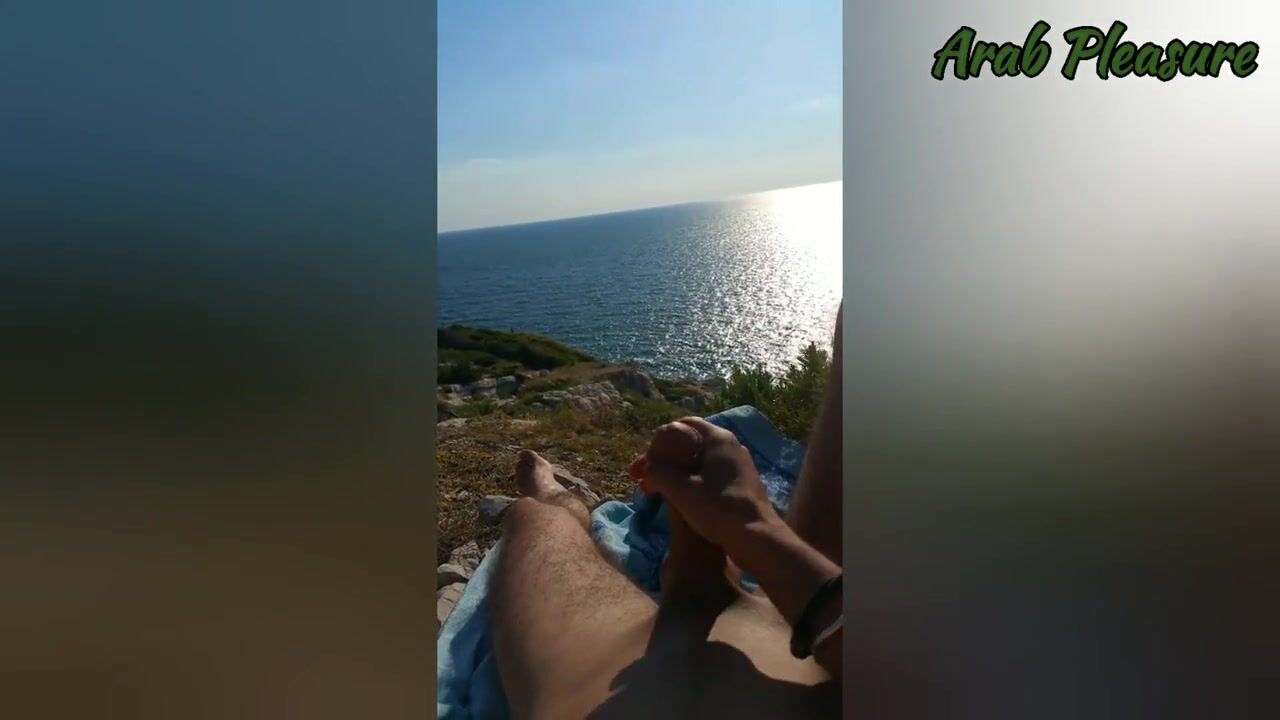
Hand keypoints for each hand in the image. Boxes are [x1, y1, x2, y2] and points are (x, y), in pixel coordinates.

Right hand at [629, 417, 781, 556]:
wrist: (756, 537)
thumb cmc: (718, 508)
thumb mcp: (680, 490)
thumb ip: (658, 472)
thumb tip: (646, 467)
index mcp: (719, 439)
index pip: (686, 423)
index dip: (662, 437)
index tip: (649, 456)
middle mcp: (732, 446)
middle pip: (692, 444)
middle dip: (667, 459)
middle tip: (646, 477)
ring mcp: (740, 465)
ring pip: (701, 462)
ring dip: (678, 473)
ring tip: (658, 490)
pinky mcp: (743, 484)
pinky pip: (712, 475)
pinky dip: (694, 482)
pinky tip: (682, 499)